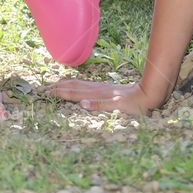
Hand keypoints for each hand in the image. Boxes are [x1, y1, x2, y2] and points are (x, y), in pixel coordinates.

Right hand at [46, 78, 161, 115]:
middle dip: (58, 87)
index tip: (45, 92)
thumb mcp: (118, 107)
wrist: (148, 94)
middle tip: (43, 88)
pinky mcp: (105, 89)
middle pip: (72, 86)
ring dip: (64, 85)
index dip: (59, 92)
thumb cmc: (134, 104)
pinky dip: (75, 86)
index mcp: (96, 94)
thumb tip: (81, 103)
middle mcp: (96, 89)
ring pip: (78, 84)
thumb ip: (99, 105)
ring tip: (54, 85)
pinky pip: (85, 86)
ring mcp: (100, 88)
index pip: (73, 92)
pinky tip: (75, 87)